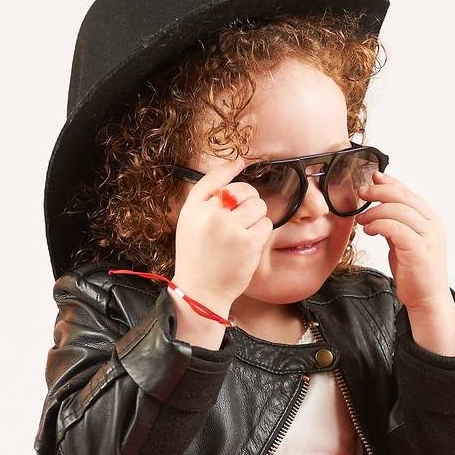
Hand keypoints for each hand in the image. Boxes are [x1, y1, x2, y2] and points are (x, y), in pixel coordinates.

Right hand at [173, 155, 273, 313]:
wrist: (200, 291)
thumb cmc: (197, 257)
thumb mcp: (190, 223)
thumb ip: (208, 197)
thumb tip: (237, 165)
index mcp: (194, 209)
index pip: (215, 179)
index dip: (230, 169)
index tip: (242, 163)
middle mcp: (210, 216)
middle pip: (244, 191)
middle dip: (248, 201)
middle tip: (240, 219)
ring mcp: (230, 229)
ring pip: (258, 206)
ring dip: (256, 218)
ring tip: (242, 234)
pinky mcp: (247, 243)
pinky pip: (265, 225)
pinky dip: (261, 233)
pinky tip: (248, 244)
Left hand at [355, 171, 450, 312]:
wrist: (428, 299)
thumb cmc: (415, 273)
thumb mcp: (404, 243)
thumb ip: (396, 224)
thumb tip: (378, 209)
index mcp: (431, 220)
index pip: (410, 194)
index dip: (391, 183)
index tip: (373, 178)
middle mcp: (433, 225)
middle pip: (404, 197)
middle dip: (380, 192)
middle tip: (362, 194)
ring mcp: (428, 237)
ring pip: (399, 210)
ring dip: (375, 211)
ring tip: (362, 220)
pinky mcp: (419, 250)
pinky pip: (395, 228)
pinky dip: (379, 225)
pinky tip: (370, 230)